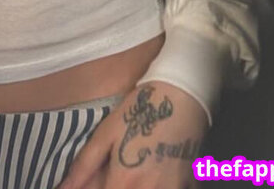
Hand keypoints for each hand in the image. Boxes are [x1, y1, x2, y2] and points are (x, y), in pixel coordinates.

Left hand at [56, 80, 207, 188]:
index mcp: (124, 181)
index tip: (104, 182)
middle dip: (119, 188)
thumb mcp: (106, 134)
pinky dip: (162, 186)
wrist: (181, 95)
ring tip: (137, 173)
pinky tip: (158, 174)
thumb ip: (84, 166)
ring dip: (140, 188)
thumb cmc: (138, 112)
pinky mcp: (190, 185)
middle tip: (120, 176)